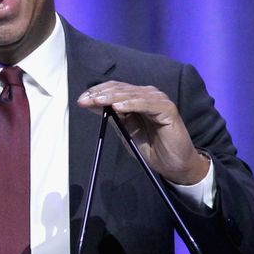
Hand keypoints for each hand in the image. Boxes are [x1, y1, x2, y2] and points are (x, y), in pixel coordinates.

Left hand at [77, 81, 208, 184]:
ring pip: (131, 94)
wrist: (172, 164)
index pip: (115, 89)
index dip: (97, 91)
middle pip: (120, 89)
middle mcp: (148, 95)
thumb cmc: (150, 148)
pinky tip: (118, 107)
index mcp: (137, 98)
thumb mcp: (125, 131)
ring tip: (97, 101)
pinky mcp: (167, 109)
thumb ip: (113, 117)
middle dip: (100, 94)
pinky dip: (131, 104)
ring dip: (112, 97)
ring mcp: (158, 100)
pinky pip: (146, 104)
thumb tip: (92, 104)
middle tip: (84, 100)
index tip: (81, 99)